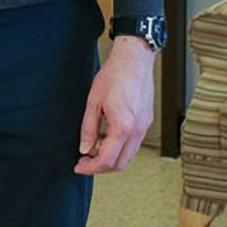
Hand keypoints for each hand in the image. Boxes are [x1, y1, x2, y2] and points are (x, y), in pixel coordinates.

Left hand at [74, 35, 155, 174]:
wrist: (134, 59)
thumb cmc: (115, 74)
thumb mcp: (93, 102)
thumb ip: (88, 128)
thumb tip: (84, 148)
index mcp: (122, 126)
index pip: (106, 160)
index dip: (90, 168)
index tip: (79, 166)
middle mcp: (137, 130)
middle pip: (120, 164)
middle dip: (101, 167)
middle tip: (85, 160)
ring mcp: (144, 126)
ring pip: (129, 155)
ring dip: (111, 158)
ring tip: (94, 148)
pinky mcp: (146, 121)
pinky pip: (134, 144)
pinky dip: (120, 148)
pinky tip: (107, 138)